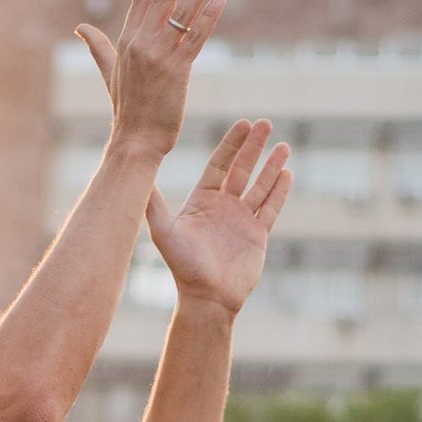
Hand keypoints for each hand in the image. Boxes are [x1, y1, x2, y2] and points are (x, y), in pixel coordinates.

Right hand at [75, 0, 225, 154]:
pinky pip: (196, 36)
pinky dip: (209, 15)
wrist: (135, 140)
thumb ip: (97, 46)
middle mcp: (141, 43)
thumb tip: (80, 27)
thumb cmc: (126, 109)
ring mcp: (159, 55)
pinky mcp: (177, 70)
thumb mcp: (108, 72)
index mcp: (126, 40)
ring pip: (181, 12)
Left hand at [146, 117, 290, 316]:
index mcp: (201, 202)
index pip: (219, 165)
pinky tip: (287, 173)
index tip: (242, 124)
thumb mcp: (163, 230)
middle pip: (241, 170)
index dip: (231, 145)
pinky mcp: (258, 235)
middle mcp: (222, 207)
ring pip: (260, 186)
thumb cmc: (182, 266)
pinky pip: (271, 208)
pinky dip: (279, 191)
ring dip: (271, 165)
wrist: (206, 298)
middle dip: (253, 147)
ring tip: (284, 145)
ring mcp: (241, 220)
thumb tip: (134, 174)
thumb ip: (153, 202)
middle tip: (265, 124)